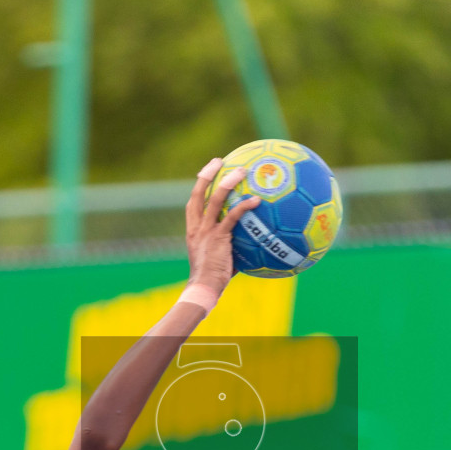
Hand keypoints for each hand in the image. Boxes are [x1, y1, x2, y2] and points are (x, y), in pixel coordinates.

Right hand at [185, 158, 260, 294]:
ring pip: (214, 199)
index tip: (206, 173)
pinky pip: (232, 216)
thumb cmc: (212, 281)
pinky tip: (257, 200)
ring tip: (241, 170)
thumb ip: (229, 247)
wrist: (203, 289)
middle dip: (207, 175)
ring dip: (227, 181)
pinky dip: (244, 206)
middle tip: (218, 161)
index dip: (199, 186)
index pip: (193, 203)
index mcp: (193, 231)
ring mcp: (206, 231)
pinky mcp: (218, 237)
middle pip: (197, 193)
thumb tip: (250, 244)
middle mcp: (197, 227)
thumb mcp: (217, 259)